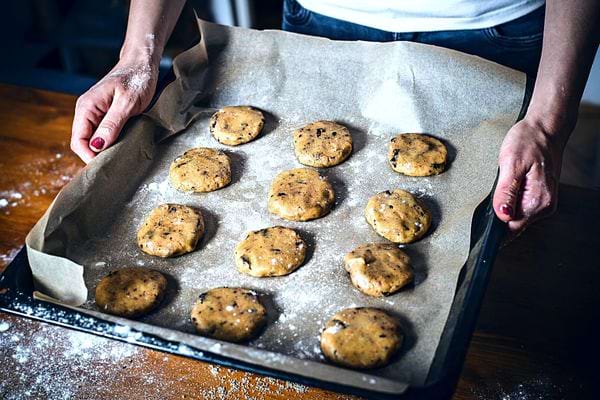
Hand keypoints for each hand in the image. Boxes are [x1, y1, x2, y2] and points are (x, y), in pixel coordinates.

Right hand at [71, 57, 158, 162]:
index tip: (107, 165)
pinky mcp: (107, 115)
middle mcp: (87, 111)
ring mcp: (96, 113)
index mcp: (86, 107)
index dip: (89, 156)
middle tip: (116, 163)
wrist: (143, 63)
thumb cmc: (137, 79)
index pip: (78, 141)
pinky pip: (103, 134)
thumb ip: (112, 124)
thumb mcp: (127, 103)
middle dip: (96, 156)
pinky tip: (122, 146)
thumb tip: (97, 146)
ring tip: (120, 156)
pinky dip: (111, 142)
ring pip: (94, 140)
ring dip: (105, 150)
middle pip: (84, 143)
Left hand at [492, 116, 565, 237]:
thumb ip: (507, 192)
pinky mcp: (540, 197)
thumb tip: (502, 215)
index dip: (495, 228)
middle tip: (496, 190)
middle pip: (513, 225)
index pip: (512, 228)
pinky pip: (521, 208)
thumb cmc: (529, 141)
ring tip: (506, 183)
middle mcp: (544, 206)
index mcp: (538, 201)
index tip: (484, 221)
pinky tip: (511, 185)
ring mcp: (544, 202)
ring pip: (516, 217)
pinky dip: (511, 200)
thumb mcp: (511, 163)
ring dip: (506, 205)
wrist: (545, 129)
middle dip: (499, 214)